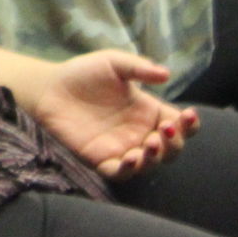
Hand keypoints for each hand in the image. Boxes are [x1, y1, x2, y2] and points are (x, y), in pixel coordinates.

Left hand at [23, 50, 200, 179]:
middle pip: (171, 149)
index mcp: (149, 112)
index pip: (179, 125)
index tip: (188, 115)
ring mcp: (122, 149)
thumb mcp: (113, 63)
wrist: (48, 87)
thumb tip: (166, 74)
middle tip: (165, 130)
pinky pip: (120, 173)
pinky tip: (130, 158)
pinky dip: (129, 170)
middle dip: (175, 143)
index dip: (189, 124)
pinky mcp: (101, 159)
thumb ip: (138, 67)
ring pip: (150, 164)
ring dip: (156, 158)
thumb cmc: (83, 74)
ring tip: (150, 142)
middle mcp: (140, 134)